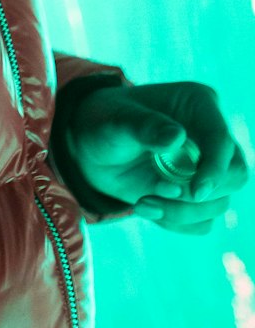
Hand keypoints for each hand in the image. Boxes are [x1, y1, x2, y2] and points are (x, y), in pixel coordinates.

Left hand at [65, 80, 247, 234]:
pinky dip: (175, 221)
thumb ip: (144, 127)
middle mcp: (209, 136)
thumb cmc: (105, 123)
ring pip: (219, 204)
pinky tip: (145, 206)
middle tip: (158, 194)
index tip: (196, 192)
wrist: (92, 150)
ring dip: (180, 212)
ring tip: (142, 201)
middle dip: (199, 195)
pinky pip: (202, 222)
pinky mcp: (197, 195)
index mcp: (198, 104)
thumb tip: (177, 136)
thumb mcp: (116, 121)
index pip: (222, 140)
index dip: (215, 169)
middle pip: (235, 176)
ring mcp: (207, 168)